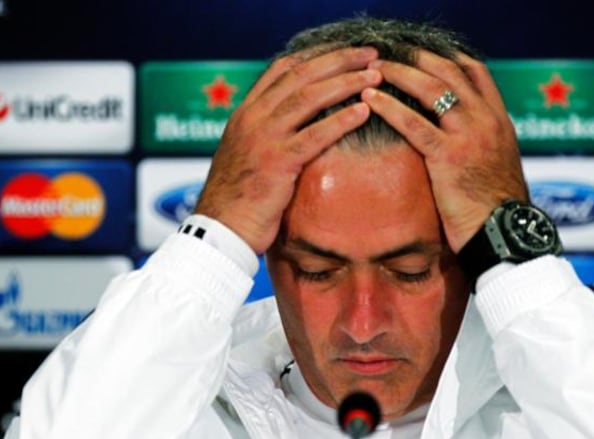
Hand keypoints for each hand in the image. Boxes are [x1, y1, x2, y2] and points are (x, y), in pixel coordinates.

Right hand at [195, 47, 382, 253]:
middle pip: (301, 75)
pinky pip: (314, 135)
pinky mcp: (276, 163)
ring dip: (346, 83)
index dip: (317, 55)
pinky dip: (340, 120)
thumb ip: (268, 135)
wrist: (219, 230)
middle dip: (339, 61)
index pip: (283, 69)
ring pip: (309, 98)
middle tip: (370, 54)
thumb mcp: (247, 156)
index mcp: (246, 113)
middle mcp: (253, 118)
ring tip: (375, 77)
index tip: (346, 52)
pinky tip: (363, 112)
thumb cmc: (238, 200)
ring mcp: (263, 138)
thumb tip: (297, 127)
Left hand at [362, 51, 528, 252]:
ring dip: (399, 74)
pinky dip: (389, 107)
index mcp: (500, 120)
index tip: (421, 54)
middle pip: (449, 72)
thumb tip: (462, 140)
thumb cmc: (496, 210)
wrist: (504, 234)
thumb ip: (482, 144)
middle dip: (416, 59)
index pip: (475, 72)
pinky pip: (414, 123)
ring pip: (431, 89)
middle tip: (389, 56)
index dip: (446, 57)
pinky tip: (370, 100)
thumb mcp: (498, 166)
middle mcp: (487, 120)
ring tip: (373, 70)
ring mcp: (469, 135)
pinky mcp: (448, 156)